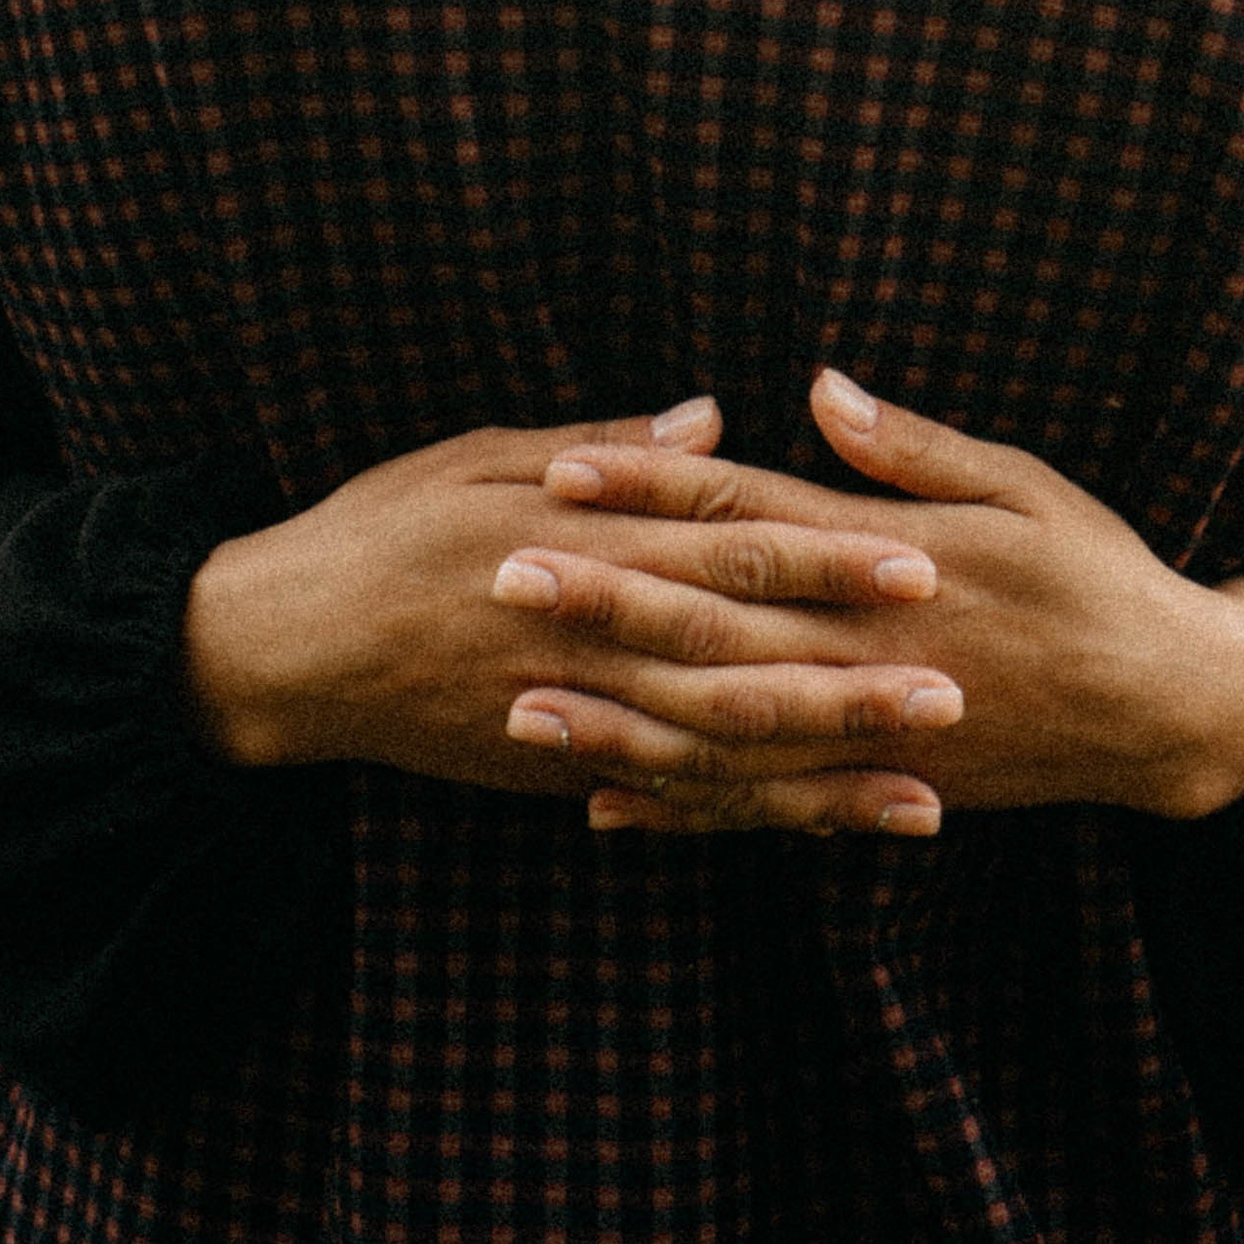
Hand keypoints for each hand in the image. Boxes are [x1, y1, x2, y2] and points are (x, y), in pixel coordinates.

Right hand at [182, 397, 957, 832]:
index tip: (915, 558)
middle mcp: (585, 633)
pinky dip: (752, 817)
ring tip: (926, 781)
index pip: (724, 545)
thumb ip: (605, 445)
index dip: (823, 558)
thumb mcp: (482, 452)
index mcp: (577, 535)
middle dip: (852, 676)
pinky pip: (669, 799)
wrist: (284, 648)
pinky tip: (824, 826)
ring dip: (825, 768)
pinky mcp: (556, 769)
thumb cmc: (383, 527)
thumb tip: (713, 417)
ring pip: (717, 750)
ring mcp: (572, 714)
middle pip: (741, 660)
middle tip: (959, 684)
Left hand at [507, 368, 1243, 832]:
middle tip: (496, 578)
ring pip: (724, 732)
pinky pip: (767, 806)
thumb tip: (817, 386)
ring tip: (517, 706)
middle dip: (601, 601)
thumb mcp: (1023, 483)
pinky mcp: (880, 787)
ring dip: (618, 719)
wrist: (1177, 710)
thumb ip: (912, 447)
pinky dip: (685, 810)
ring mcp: (872, 730)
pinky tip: (604, 806)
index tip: (562, 469)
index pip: (749, 516)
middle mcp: (870, 650)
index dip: (652, 491)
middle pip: (713, 622)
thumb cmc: (1100, 573)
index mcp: (897, 559)